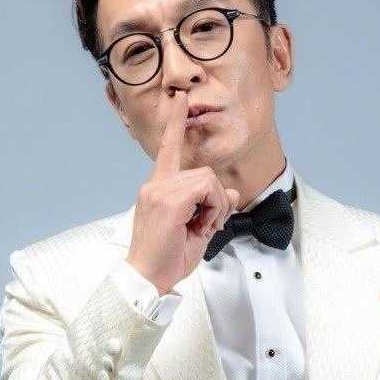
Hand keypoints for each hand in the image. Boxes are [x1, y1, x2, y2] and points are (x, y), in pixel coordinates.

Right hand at [126, 90, 240, 293]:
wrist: (146, 279)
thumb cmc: (166, 260)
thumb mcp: (197, 232)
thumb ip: (213, 209)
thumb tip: (232, 192)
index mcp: (157, 189)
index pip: (168, 150)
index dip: (176, 124)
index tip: (181, 101)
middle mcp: (155, 185)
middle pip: (204, 173)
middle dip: (217, 200)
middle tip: (209, 225)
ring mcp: (159, 191)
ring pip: (208, 180)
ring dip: (215, 206)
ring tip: (202, 228)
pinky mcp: (167, 200)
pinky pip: (206, 189)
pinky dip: (213, 209)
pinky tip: (200, 226)